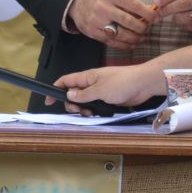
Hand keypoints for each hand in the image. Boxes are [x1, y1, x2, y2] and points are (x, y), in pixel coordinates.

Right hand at [47, 65, 161, 113]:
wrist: (142, 84)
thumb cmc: (123, 82)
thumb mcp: (100, 90)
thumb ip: (84, 94)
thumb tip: (69, 94)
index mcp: (87, 77)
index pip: (66, 81)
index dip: (55, 90)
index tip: (48, 101)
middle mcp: (92, 84)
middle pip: (74, 95)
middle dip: (73, 105)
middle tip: (80, 111)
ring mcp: (100, 91)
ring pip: (85, 103)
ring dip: (85, 110)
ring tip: (92, 114)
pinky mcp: (108, 99)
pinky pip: (96, 107)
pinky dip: (95, 112)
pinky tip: (100, 115)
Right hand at [69, 0, 153, 49]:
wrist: (76, 0)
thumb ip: (128, 2)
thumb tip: (148, 11)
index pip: (133, 5)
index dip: (147, 13)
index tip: (154, 17)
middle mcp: (103, 8)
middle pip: (128, 21)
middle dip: (142, 27)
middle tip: (148, 29)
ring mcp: (97, 22)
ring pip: (121, 34)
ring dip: (135, 38)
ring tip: (142, 37)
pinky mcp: (92, 32)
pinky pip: (111, 42)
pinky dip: (124, 45)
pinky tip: (132, 44)